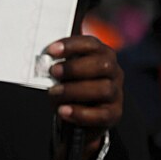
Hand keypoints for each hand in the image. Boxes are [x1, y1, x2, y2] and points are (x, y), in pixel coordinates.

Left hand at [46, 36, 122, 151]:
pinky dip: (80, 113)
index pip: (92, 44)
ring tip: (54, 92)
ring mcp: (116, 93)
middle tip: (53, 72)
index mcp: (102, 55)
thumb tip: (44, 58)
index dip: (72, 45)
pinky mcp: (114, 114)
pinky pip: (101, 115)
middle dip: (75, 67)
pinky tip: (63, 110)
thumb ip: (59, 62)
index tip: (51, 50)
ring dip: (75, 90)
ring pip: (104, 89)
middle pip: (103, 65)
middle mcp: (114, 72)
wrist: (78, 115)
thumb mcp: (65, 72)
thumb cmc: (70, 86)